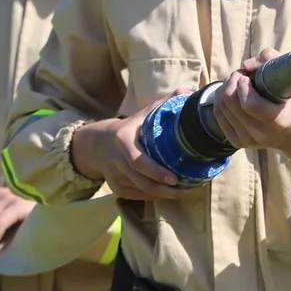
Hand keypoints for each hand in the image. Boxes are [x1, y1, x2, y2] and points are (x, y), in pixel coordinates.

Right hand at [71, 89, 196, 200]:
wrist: (99, 143)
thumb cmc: (131, 127)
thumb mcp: (144, 113)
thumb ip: (167, 102)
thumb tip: (191, 93)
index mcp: (122, 140)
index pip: (137, 161)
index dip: (156, 172)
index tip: (175, 178)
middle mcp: (116, 161)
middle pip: (142, 182)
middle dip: (167, 189)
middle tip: (190, 187)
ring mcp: (115, 178)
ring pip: (143, 192)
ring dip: (166, 195)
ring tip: (187, 190)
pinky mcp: (117, 189)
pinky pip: (140, 196)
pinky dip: (157, 196)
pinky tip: (172, 192)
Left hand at [213, 49, 290, 169]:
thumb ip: (270, 59)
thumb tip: (245, 65)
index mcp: (277, 120)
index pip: (249, 103)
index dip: (243, 84)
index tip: (248, 75)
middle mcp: (260, 133)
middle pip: (230, 102)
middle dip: (232, 81)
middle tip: (241, 75)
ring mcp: (247, 140)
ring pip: (221, 107)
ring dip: (225, 88)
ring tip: (237, 82)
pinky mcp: (237, 141)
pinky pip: (218, 114)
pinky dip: (220, 99)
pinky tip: (231, 93)